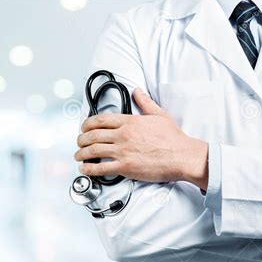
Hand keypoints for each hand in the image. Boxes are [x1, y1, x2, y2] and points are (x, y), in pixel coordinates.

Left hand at [74, 88, 208, 189]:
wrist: (183, 156)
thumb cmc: (174, 139)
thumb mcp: (159, 115)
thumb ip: (145, 103)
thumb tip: (138, 91)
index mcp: (130, 122)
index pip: (101, 120)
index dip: (87, 124)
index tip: (84, 127)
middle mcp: (123, 135)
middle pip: (93, 135)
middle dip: (81, 139)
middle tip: (79, 142)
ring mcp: (123, 151)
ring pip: (93, 150)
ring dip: (81, 154)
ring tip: (78, 156)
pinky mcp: (125, 167)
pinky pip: (101, 168)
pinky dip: (89, 169)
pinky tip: (85, 169)